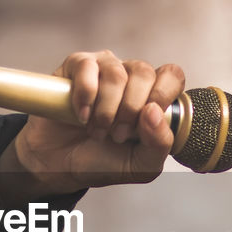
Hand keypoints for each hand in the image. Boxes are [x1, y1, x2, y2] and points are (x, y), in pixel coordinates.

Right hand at [0, 50, 184, 201]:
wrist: (59, 166)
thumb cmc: (102, 161)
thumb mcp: (141, 165)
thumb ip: (160, 144)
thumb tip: (153, 111)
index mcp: (152, 95)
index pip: (171, 75)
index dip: (162, 95)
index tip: (145, 122)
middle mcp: (131, 77)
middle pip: (144, 73)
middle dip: (130, 110)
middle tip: (117, 135)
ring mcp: (103, 67)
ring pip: (116, 73)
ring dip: (106, 110)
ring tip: (97, 131)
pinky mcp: (77, 66)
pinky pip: (87, 68)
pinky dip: (85, 96)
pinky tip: (81, 116)